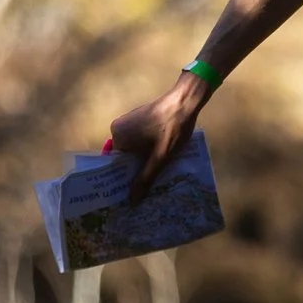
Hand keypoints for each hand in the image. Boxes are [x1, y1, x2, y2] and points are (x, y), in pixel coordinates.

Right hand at [109, 71, 211, 202]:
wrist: (186, 102)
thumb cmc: (172, 129)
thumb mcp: (160, 158)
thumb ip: (145, 179)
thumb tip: (132, 201)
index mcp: (117, 136)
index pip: (116, 164)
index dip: (123, 180)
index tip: (131, 194)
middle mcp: (119, 128)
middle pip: (125, 157)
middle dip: (135, 171)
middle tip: (145, 190)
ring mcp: (130, 121)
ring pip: (135, 149)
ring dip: (143, 160)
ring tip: (153, 178)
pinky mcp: (141, 118)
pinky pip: (141, 139)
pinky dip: (148, 149)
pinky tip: (159, 159)